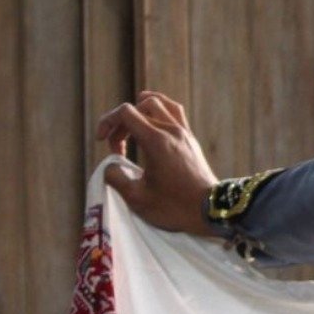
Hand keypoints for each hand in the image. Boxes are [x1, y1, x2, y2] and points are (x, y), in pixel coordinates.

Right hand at [94, 91, 218, 235]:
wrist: (211, 209)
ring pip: (159, 103)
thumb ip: (115, 177)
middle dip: (121, 123)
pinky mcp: (190, 138)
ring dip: (139, 112)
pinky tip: (150, 122)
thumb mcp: (136, 198)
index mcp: (156, 141)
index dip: (107, 121)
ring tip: (129, 125)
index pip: (126, 112)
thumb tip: (111, 165)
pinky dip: (158, 111)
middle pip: (140, 108)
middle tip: (116, 148)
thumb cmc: (174, 206)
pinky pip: (174, 111)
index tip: (103, 142)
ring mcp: (184, 132)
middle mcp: (172, 130)